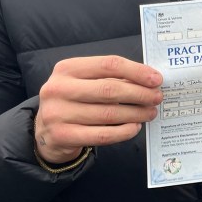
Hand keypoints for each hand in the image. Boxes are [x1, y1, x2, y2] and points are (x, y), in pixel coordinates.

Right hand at [34, 55, 163, 163]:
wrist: (44, 129)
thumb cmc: (75, 100)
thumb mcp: (85, 82)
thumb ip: (112, 78)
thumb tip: (150, 80)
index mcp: (67, 68)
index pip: (109, 64)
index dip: (136, 71)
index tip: (156, 79)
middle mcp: (58, 89)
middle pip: (110, 89)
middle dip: (139, 94)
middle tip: (157, 98)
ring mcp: (57, 113)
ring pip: (108, 114)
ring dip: (136, 114)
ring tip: (150, 113)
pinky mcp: (61, 136)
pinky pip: (102, 135)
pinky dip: (123, 131)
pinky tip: (134, 127)